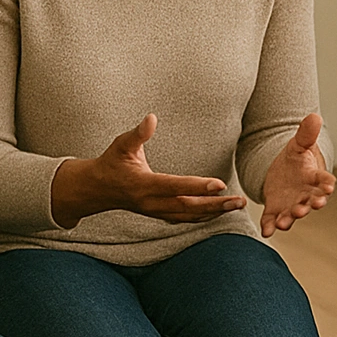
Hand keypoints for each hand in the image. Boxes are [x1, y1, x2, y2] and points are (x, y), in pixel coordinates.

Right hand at [58, 114, 244, 224]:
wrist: (98, 189)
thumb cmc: (111, 163)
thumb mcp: (121, 145)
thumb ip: (138, 133)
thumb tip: (151, 118)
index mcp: (143, 185)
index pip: (175, 186)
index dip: (197, 186)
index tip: (220, 184)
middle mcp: (151, 203)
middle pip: (188, 207)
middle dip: (215, 205)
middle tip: (238, 201)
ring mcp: (155, 212)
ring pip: (189, 215)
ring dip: (214, 212)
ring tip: (236, 206)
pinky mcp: (159, 214)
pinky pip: (185, 218)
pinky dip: (203, 217)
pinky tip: (220, 212)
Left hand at [260, 113, 335, 235]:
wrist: (284, 172)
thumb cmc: (297, 159)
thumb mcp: (299, 145)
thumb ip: (306, 134)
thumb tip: (315, 116)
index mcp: (315, 178)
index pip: (325, 181)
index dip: (327, 185)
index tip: (329, 188)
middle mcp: (306, 195)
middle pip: (310, 202)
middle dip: (308, 206)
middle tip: (305, 209)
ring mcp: (291, 204)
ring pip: (292, 214)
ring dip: (289, 219)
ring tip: (284, 223)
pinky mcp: (276, 209)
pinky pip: (273, 219)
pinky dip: (270, 226)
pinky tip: (266, 231)